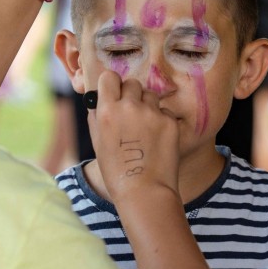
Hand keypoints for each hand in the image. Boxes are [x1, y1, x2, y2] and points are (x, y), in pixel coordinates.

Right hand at [87, 71, 179, 201]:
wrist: (144, 191)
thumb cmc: (116, 171)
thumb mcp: (98, 142)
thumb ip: (97, 116)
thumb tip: (100, 97)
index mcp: (107, 110)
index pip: (109, 77)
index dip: (112, 85)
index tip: (114, 93)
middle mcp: (130, 107)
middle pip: (131, 83)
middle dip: (131, 95)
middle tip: (131, 114)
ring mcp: (152, 113)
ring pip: (150, 95)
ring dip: (147, 106)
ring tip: (145, 129)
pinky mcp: (170, 121)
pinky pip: (164, 111)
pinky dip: (161, 120)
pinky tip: (157, 139)